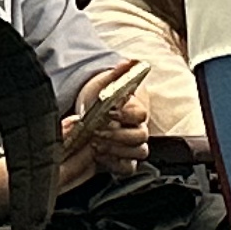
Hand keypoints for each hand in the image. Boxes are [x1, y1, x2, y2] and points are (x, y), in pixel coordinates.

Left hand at [55, 63, 151, 192]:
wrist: (88, 113)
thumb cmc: (98, 98)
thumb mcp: (104, 82)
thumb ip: (118, 72)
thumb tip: (130, 62)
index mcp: (136, 109)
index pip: (141, 115)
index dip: (126, 115)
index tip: (109, 113)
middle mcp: (138, 128)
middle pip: (141, 137)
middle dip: (118, 135)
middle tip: (97, 132)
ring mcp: (131, 145)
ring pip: (139, 153)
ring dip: (117, 149)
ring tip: (97, 144)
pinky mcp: (122, 160)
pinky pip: (129, 167)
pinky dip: (115, 163)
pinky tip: (101, 156)